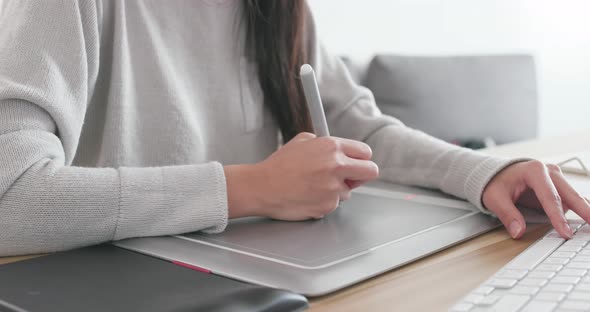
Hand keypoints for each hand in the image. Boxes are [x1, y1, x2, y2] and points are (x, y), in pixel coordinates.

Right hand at [224, 132, 378, 220]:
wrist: (262, 187)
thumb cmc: (278, 165)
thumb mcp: (301, 141)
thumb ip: (324, 143)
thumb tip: (338, 149)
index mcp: (332, 147)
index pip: (365, 152)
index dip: (361, 159)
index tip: (356, 163)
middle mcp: (336, 166)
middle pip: (370, 172)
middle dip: (362, 175)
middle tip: (350, 177)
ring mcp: (333, 188)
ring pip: (349, 191)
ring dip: (337, 190)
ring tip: (314, 186)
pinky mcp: (327, 206)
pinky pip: (333, 204)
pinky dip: (324, 201)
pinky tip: (308, 195)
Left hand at [482, 160, 589, 238]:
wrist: (497, 172)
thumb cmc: (496, 182)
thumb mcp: (495, 198)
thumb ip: (507, 214)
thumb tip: (518, 232)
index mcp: (534, 170)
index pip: (550, 197)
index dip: (558, 217)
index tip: (565, 233)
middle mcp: (550, 171)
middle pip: (570, 194)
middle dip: (585, 211)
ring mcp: (557, 178)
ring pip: (575, 196)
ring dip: (585, 211)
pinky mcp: (559, 186)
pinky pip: (571, 199)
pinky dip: (580, 210)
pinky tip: (587, 221)